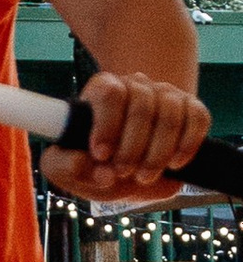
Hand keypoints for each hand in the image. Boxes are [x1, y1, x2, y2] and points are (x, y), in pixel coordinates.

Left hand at [40, 70, 209, 206]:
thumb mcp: (66, 168)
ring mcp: (167, 94)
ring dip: (157, 152)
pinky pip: (198, 118)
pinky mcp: (191, 108)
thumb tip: (83, 163)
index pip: (110, 93)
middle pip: (141, 105)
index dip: (106, 125)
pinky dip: (188, 144)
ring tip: (144, 176)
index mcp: (102, 89)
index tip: (100, 155)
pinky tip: (175, 164)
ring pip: (170, 114)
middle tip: (123, 172)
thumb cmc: (94, 163)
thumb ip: (63, 167)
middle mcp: (136, 85)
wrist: (131, 164)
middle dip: (132, 147)